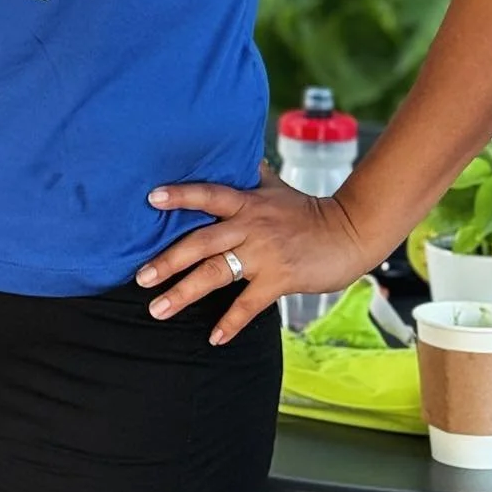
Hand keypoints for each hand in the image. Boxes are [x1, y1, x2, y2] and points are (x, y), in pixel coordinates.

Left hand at [135, 167, 369, 343]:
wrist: (350, 232)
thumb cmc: (310, 211)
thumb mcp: (277, 187)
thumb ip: (253, 174)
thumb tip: (239, 154)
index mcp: (247, 202)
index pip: (208, 194)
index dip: (180, 195)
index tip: (151, 198)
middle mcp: (250, 226)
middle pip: (201, 242)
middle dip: (168, 260)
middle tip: (140, 277)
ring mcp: (264, 253)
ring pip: (216, 273)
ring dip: (184, 293)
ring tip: (158, 309)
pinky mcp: (280, 278)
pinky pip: (249, 304)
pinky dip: (230, 322)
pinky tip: (214, 338)